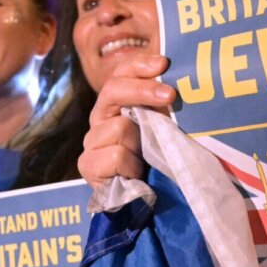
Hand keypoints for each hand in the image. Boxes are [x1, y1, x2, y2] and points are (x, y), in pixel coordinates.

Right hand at [77, 53, 173, 187]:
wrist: (150, 202)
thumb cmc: (160, 160)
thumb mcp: (165, 126)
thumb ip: (164, 103)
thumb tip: (178, 77)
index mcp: (118, 104)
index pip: (120, 73)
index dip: (139, 65)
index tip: (163, 64)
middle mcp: (101, 118)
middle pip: (112, 89)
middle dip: (143, 90)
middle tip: (170, 95)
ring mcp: (91, 141)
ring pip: (119, 127)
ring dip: (141, 143)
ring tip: (146, 159)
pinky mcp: (87, 164)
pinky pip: (116, 155)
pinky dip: (132, 166)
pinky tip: (135, 174)